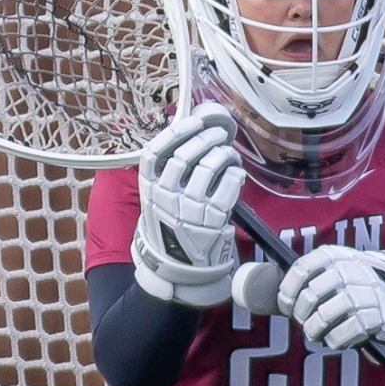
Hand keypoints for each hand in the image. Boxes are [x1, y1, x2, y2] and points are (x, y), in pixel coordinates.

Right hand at [130, 102, 245, 306]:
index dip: (177, 132)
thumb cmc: (172, 222)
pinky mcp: (213, 219)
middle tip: (219, 133)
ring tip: (228, 154)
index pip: (156, 152)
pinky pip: (228, 184)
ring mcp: (190, 208)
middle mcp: (166, 196)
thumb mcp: (159, 196)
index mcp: (149, 187)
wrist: (178, 265)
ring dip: (223, 153)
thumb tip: (195, 130)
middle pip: (186, 154)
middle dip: (207, 137)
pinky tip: (235, 172)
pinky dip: (234, 172)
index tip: (195, 121)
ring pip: (208, 166)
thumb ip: (170, 169)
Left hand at [278, 246, 384, 353]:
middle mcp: (350, 270)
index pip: (301, 268)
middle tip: (304, 322)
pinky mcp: (376, 316)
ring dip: (314, 330)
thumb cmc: (362, 287)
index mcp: (337, 255)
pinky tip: (336, 339)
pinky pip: (343, 333)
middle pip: (309, 296)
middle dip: (301, 315)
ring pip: (323, 316)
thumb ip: (312, 278)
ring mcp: (364, 293)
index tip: (286, 305)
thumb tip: (272, 293)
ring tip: (316, 334)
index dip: (287, 290)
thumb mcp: (340, 271)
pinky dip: (335, 340)